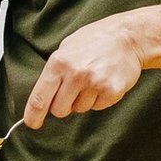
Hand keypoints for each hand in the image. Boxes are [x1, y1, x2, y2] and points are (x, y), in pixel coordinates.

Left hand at [24, 16, 143, 126]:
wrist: (128, 37)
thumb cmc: (94, 41)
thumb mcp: (66, 48)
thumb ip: (54, 72)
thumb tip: (42, 99)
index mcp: (59, 62)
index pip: (40, 98)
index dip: (33, 115)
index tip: (32, 123)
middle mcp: (76, 74)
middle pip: (59, 110)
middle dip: (63, 105)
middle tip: (73, 89)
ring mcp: (95, 83)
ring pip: (79, 109)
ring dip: (83, 100)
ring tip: (93, 79)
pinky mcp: (112, 91)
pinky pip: (97, 107)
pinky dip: (99, 99)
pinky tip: (104, 81)